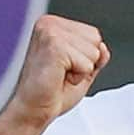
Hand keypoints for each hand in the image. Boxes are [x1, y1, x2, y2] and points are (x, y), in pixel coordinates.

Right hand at [3, 14, 109, 128]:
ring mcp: (50, 32)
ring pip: (93, 51)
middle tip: (59, 73)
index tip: (62, 68)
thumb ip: (95, 56)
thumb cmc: (47, 93)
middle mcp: (48, 23)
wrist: (30, 111)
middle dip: (84, 63)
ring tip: (57, 76)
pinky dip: (77, 78)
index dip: (85, 58)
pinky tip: (57, 79)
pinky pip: (87, 63)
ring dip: (80, 71)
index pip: (93, 34)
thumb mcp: (80, 70)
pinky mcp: (54, 46)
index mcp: (52, 25)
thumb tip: (103, 47)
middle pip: (96, 39)